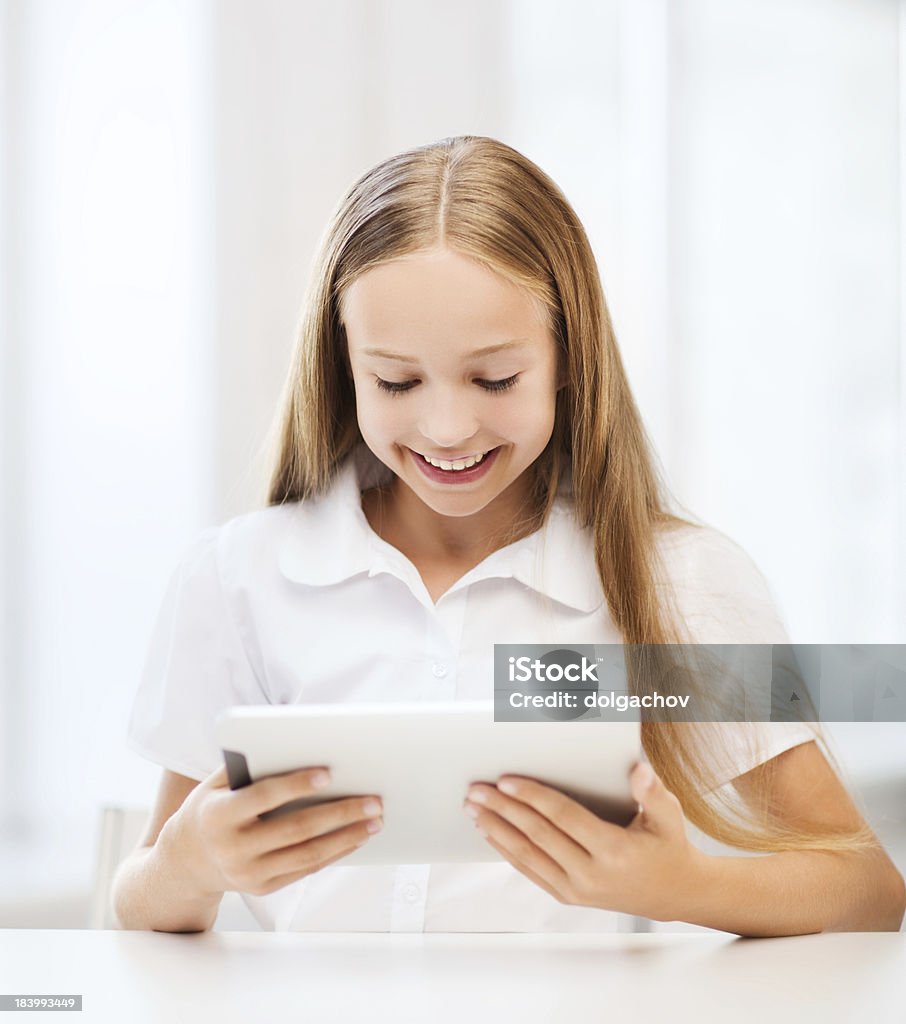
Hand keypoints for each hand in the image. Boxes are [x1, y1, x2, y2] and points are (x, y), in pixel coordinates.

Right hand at [159, 765, 383, 898]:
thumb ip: (248, 766)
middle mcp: (233, 848)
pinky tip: (357, 837)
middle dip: (339, 813)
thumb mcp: (214, 784)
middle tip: (373, 799)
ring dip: (347, 836)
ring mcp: (249, 873)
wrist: (183, 862)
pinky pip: (306, 869)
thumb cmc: (210, 809)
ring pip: (307, 855)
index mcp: (219, 815)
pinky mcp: (263, 888)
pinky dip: (335, 853)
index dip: (296, 785)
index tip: (328, 772)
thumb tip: (296, 744)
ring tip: (375, 819)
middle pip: (296, 829)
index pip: (264, 797)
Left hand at [462, 762, 703, 921]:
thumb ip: (652, 792)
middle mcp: (591, 874)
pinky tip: (490, 832)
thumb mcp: (669, 817)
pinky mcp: (568, 896)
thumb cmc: (667, 846)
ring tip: (472, 808)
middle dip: (502, 809)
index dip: (532, 797)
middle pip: (537, 835)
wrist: (673, 894)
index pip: (562, 817)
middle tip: (476, 789)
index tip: (506, 780)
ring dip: (496, 829)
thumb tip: (638, 770)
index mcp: (614, 850)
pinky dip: (506, 850)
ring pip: (526, 856)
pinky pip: (530, 871)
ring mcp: (577, 889)